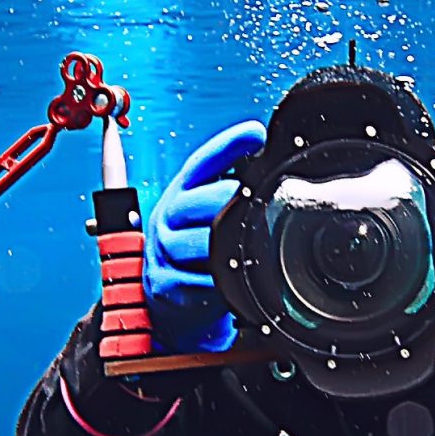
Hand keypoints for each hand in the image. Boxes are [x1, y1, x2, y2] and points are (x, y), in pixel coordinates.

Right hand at [144, 119, 267, 351]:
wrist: (167, 301)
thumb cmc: (193, 249)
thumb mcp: (205, 214)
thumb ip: (231, 191)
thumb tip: (270, 163)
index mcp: (181, 193)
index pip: (203, 163)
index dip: (228, 145)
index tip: (255, 134)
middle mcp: (168, 218)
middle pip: (198, 202)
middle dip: (227, 202)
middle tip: (252, 203)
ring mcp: (164, 252)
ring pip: (199, 244)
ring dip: (225, 246)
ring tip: (247, 247)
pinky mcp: (167, 285)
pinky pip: (197, 283)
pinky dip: (219, 283)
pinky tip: (232, 279)